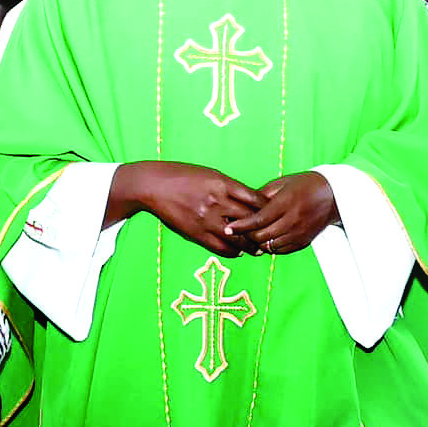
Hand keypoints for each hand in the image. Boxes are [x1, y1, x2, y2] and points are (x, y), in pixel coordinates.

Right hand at [115, 160, 261, 255]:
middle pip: (250, 220)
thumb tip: (249, 200)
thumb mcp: (209, 174)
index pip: (255, 198)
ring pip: (238, 238)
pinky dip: (233, 251)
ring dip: (250, 245)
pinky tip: (238, 252)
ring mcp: (206, 219)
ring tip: (258, 249)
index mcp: (222, 183)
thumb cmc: (182, 176)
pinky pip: (220, 247)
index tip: (274, 214)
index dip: (268, 208)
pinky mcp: (196, 233)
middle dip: (263, 229)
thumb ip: (229, 187)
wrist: (153, 186)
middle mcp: (217, 201)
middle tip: (272, 236)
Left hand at [230, 172, 338, 255]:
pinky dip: (269, 247)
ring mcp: (299, 233)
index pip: (258, 220)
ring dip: (256, 243)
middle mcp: (293, 220)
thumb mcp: (282, 183)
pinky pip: (280, 251)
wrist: (333, 195)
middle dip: (246, 236)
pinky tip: (264, 239)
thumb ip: (261, 196)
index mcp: (286, 202)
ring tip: (248, 237)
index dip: (241, 226)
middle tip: (236, 232)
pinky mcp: (303, 242)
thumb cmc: (304, 185)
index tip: (228, 228)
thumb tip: (240, 206)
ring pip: (269, 246)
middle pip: (262, 236)